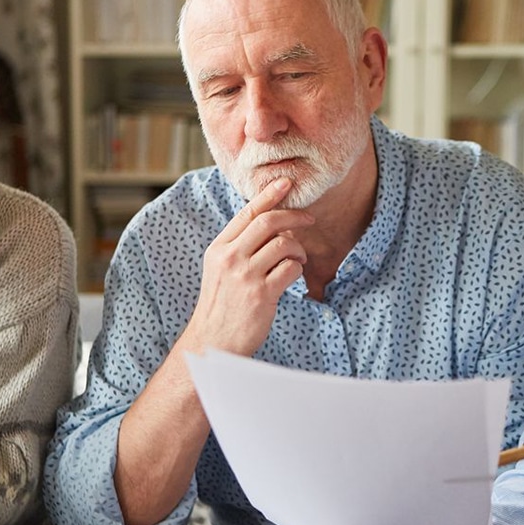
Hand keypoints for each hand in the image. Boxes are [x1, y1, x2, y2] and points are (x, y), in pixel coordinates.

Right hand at [182, 178, 313, 355]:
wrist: (214, 341)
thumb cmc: (222, 304)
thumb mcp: (220, 269)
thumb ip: (239, 246)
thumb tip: (271, 224)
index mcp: (219, 248)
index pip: (247, 213)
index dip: (269, 195)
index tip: (287, 183)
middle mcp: (230, 258)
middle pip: (268, 222)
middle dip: (294, 216)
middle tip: (309, 220)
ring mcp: (245, 276)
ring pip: (284, 244)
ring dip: (299, 249)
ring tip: (298, 259)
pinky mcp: (261, 294)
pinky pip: (291, 269)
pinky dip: (297, 269)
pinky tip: (292, 277)